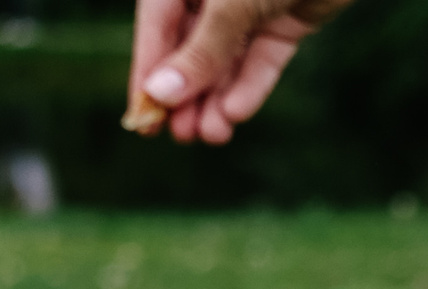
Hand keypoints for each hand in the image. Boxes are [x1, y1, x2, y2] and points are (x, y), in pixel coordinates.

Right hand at [125, 0, 355, 144]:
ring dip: (218, 98)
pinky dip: (250, 85)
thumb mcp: (231, 5)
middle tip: (183, 136)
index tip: (144, 121)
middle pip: (191, 49)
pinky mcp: (284, 21)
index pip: (156, 28)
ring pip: (227, 60)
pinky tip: (236, 113)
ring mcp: (250, 7)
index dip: (150, 75)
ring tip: (213, 134)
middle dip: (189, 94)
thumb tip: (160, 95)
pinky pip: (261, 59)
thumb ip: (201, 50)